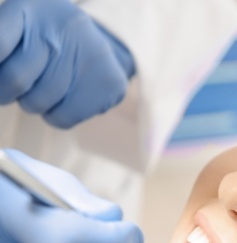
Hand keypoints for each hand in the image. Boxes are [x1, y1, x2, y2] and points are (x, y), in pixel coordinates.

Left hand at [0, 0, 135, 127]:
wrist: (99, 48)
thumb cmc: (47, 40)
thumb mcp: (19, 28)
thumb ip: (2, 47)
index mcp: (32, 7)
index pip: (0, 42)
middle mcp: (63, 26)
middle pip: (15, 78)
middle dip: (5, 91)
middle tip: (7, 91)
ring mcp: (89, 54)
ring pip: (37, 102)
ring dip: (32, 104)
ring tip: (41, 90)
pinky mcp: (107, 83)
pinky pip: (61, 118)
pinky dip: (54, 116)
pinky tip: (61, 101)